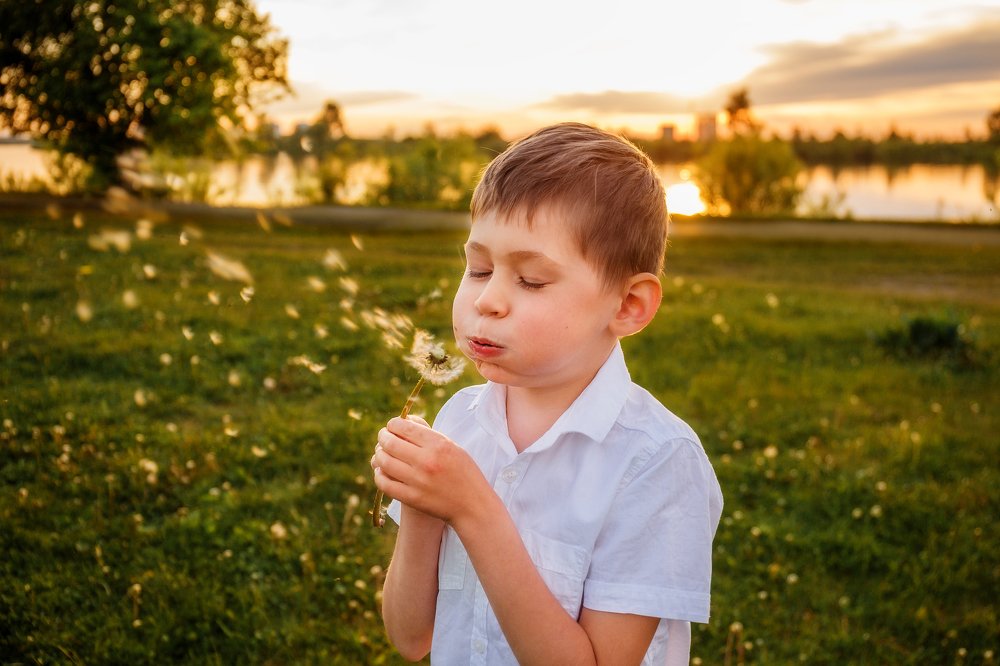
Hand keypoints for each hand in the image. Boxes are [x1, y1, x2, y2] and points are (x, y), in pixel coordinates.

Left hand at [371, 415, 488, 524]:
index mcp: (439, 445)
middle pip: (390, 443)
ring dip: (378, 455)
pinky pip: (385, 484)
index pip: (405, 427)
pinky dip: (379, 475)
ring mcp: (418, 481)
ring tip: (380, 453)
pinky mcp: (412, 498)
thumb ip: (429, 436)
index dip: (393, 424)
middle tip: (382, 437)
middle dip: (382, 437)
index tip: (391, 426)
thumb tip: (404, 422)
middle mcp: (427, 461)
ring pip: (384, 462)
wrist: (472, 506)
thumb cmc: (464, 473)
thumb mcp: (453, 447)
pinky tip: (381, 472)